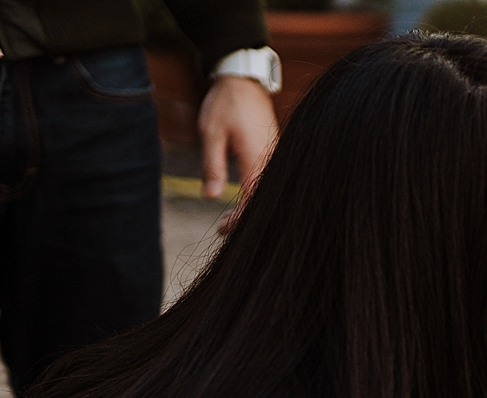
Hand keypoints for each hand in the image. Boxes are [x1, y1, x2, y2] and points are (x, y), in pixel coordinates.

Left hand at [198, 74, 277, 227]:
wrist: (243, 80)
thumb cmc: (226, 104)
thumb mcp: (211, 134)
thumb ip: (213, 166)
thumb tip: (212, 197)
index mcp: (257, 158)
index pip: (252, 201)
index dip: (240, 220)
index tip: (222, 229)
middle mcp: (271, 161)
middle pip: (263, 200)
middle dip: (245, 218)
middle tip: (223, 227)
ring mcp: (275, 157)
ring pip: (266, 192)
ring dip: (250, 206)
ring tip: (229, 217)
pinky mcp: (273, 153)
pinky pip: (268, 180)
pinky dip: (256, 194)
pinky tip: (243, 198)